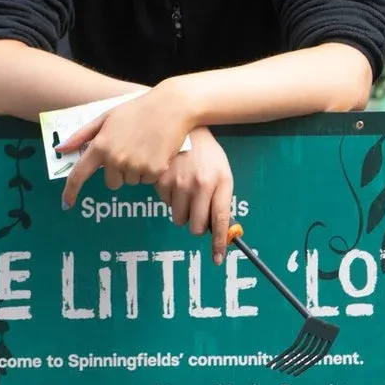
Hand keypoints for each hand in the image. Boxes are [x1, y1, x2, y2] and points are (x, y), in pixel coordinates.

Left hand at [61, 82, 200, 204]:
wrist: (172, 106)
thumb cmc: (137, 109)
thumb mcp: (107, 117)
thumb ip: (82, 135)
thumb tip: (60, 150)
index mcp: (101, 145)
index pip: (79, 174)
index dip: (70, 191)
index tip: (66, 204)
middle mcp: (115, 158)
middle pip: (112, 182)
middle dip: (119, 172)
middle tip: (130, 150)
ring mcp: (135, 165)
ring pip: (131, 181)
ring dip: (136, 170)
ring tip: (145, 147)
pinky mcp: (154, 170)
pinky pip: (148, 180)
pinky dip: (151, 170)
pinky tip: (156, 152)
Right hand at [156, 128, 234, 242]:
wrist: (184, 126)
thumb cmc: (207, 154)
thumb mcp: (222, 172)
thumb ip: (222, 200)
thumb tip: (222, 230)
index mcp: (220, 182)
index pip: (220, 220)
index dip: (219, 243)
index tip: (218, 259)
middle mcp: (201, 184)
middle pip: (197, 226)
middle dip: (198, 226)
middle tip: (198, 214)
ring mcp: (180, 183)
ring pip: (179, 218)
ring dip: (183, 211)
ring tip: (186, 190)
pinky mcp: (162, 180)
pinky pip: (165, 203)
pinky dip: (170, 197)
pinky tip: (175, 180)